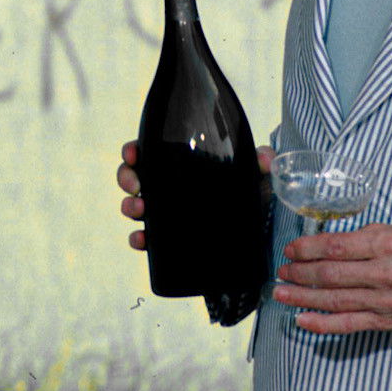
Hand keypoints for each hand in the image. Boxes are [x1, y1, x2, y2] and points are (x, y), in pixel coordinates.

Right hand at [118, 141, 273, 251]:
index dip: (133, 150)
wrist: (255, 223)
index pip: (148, 150)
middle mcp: (168, 185)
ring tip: (140, 211)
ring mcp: (167, 211)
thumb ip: (263, 160)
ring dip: (130, 207)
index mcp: (179, 162)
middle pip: (134, 177)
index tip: (134, 154)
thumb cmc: (249, 189)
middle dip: (126, 179)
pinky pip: (147, 238)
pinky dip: (139, 239)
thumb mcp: (254, 172)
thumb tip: (265, 160)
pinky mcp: (171, 236)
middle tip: (137, 187)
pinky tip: (140, 240)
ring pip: (135, 206)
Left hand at [272, 223, 391, 333]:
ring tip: (281, 293)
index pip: (336, 247)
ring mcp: (384, 301)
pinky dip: (322, 323)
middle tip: (281, 271)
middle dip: (299, 273)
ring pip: (334, 300)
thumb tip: (329, 244)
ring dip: (303, 297)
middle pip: (330, 275)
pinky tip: (302, 319)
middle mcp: (383, 273)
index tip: (290, 249)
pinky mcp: (386, 322)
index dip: (307, 249)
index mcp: (386, 245)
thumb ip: (364, 236)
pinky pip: (348, 324)